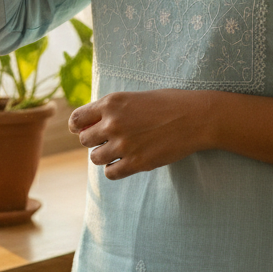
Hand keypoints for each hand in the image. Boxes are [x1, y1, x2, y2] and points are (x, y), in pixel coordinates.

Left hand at [68, 89, 208, 180]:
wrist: (195, 117)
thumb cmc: (167, 103)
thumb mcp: (134, 98)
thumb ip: (111, 110)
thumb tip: (90, 125)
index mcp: (111, 103)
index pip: (77, 118)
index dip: (77, 125)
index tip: (82, 130)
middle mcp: (113, 123)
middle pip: (84, 140)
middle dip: (93, 140)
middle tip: (107, 140)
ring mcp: (123, 145)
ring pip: (95, 158)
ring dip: (103, 156)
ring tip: (118, 150)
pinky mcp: (136, 163)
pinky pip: (110, 173)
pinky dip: (114, 169)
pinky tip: (125, 162)